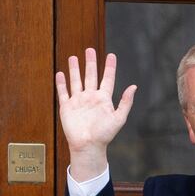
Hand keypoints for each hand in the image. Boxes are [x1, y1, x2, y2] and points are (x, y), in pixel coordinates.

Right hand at [55, 48, 136, 180]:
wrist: (88, 146)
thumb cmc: (104, 134)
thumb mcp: (119, 118)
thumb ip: (125, 102)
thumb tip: (133, 87)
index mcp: (103, 99)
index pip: (108, 79)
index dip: (110, 67)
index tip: (111, 55)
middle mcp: (91, 98)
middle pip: (91, 76)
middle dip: (90, 63)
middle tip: (90, 50)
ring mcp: (78, 102)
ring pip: (76, 81)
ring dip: (75, 69)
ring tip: (74, 57)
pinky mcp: (67, 107)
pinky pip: (63, 92)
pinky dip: (61, 83)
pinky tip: (60, 73)